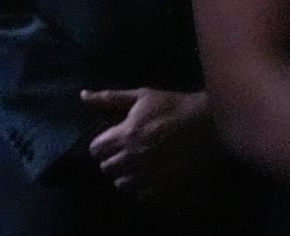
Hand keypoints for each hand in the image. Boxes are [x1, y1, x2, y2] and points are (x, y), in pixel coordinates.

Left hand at [81, 88, 219, 205]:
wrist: (211, 124)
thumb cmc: (174, 106)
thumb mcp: (141, 96)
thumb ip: (110, 98)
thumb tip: (83, 96)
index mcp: (125, 135)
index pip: (96, 150)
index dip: (100, 146)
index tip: (109, 142)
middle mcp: (134, 158)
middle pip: (107, 169)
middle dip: (111, 161)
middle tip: (122, 155)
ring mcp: (151, 175)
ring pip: (123, 186)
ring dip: (125, 177)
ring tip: (134, 169)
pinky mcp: (168, 187)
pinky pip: (144, 197)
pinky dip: (142, 191)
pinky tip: (149, 180)